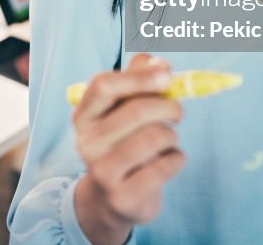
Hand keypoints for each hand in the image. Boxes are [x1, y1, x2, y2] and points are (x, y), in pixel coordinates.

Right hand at [73, 54, 184, 242]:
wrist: (114, 199)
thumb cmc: (124, 143)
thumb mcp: (123, 110)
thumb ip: (138, 78)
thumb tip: (160, 63)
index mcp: (84, 116)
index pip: (103, 86)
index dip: (138, 77)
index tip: (167, 75)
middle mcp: (86, 143)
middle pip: (135, 111)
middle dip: (168, 106)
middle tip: (178, 111)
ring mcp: (102, 172)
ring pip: (154, 138)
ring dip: (172, 134)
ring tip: (168, 139)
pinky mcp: (124, 197)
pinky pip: (166, 166)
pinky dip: (178, 158)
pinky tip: (171, 160)